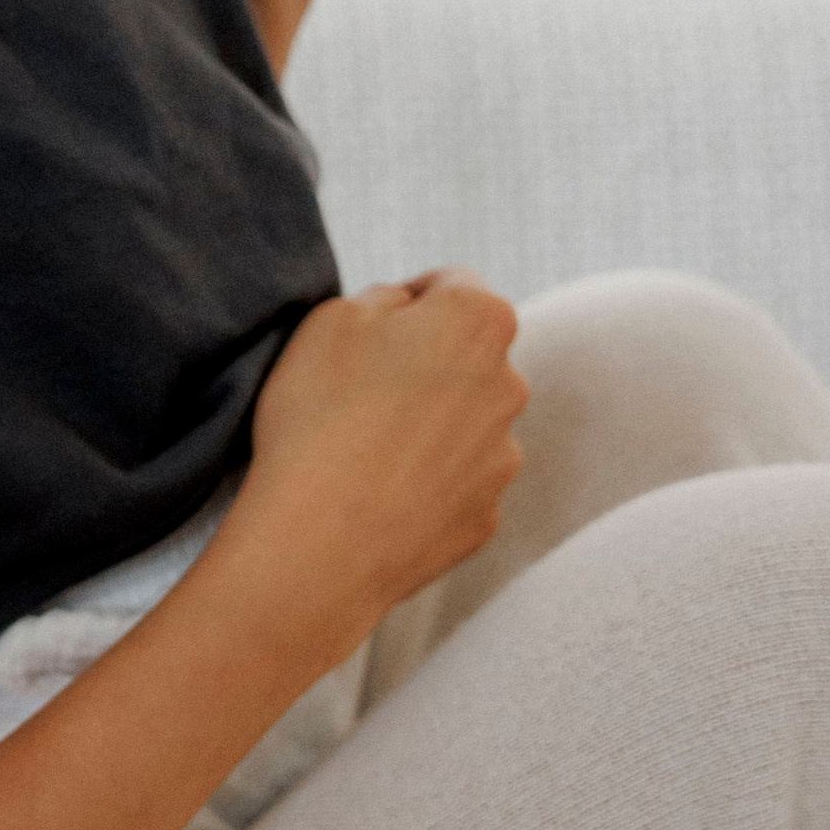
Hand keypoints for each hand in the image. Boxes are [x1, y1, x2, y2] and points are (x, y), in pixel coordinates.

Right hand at [229, 272, 527, 643]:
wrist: (320, 541)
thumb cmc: (320, 417)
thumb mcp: (331, 319)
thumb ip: (383, 298)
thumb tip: (404, 311)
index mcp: (478, 320)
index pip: (450, 287)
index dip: (402, 306)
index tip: (363, 338)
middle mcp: (510, 385)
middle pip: (466, 359)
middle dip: (423, 367)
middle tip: (357, 395)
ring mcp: (503, 456)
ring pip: (463, 424)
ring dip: (426, 428)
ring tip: (362, 452)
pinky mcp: (486, 515)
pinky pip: (455, 484)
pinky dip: (424, 485)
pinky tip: (376, 495)